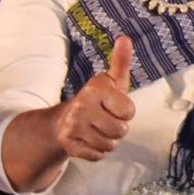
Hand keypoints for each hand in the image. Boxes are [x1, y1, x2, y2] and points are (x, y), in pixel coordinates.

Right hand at [55, 34, 136, 160]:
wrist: (64, 119)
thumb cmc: (99, 99)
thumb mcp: (112, 80)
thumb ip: (121, 61)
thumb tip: (125, 38)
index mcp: (95, 89)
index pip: (129, 112)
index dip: (126, 111)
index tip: (114, 105)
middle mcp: (81, 106)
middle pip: (121, 130)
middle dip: (119, 128)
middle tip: (106, 119)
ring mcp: (72, 126)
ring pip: (110, 144)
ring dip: (109, 140)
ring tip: (99, 129)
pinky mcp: (67, 144)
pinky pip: (98, 155)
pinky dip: (98, 151)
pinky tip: (90, 140)